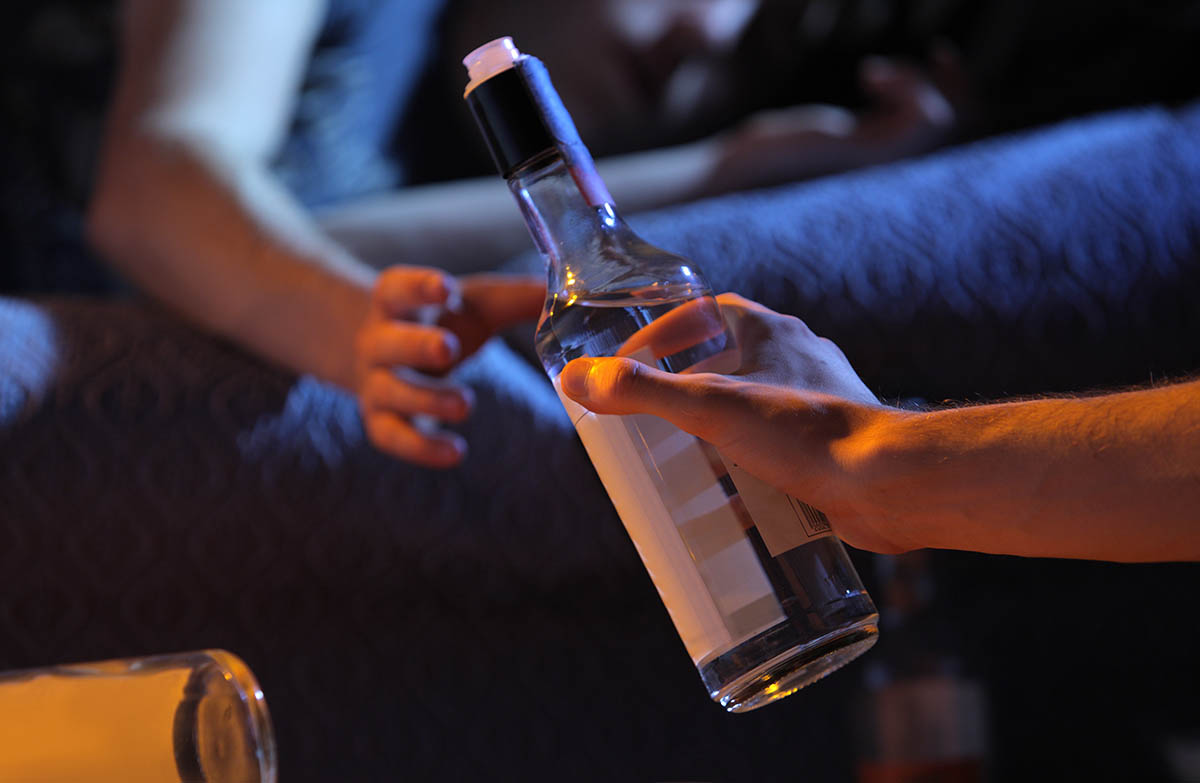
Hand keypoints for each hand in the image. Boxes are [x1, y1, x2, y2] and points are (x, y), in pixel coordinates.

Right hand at [355, 268, 542, 466]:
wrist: (384, 353)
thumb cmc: (443, 321)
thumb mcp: (475, 305)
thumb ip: (516, 298)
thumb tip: (576, 291)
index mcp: (398, 302)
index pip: (397, 287)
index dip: (418, 287)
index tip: (446, 289)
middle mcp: (377, 341)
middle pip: (386, 342)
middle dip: (415, 345)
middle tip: (448, 350)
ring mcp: (375, 383)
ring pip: (389, 392)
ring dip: (426, 400)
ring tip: (464, 405)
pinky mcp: (380, 420)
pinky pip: (392, 436)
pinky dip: (421, 447)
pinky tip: (454, 453)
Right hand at [558, 294, 914, 552]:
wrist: (890, 485)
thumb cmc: (806, 434)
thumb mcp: (709, 407)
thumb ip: (640, 392)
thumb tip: (577, 380)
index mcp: (769, 332)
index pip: (705, 313)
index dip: (662, 334)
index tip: (630, 367)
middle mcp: (798, 358)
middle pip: (726, 363)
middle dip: (684, 392)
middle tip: (647, 424)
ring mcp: (819, 402)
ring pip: (753, 410)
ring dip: (715, 434)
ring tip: (679, 465)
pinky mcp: (833, 446)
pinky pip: (778, 451)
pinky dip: (748, 471)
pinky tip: (729, 502)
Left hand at [706, 48, 962, 192]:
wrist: (739, 173)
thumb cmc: (777, 154)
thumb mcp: (832, 132)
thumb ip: (869, 122)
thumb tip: (888, 91)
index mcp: (888, 169)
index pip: (950, 138)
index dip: (960, 92)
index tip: (941, 54)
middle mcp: (891, 173)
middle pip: (957, 129)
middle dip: (957, 83)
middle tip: (937, 52)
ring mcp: (879, 166)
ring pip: (939, 119)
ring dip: (916, 81)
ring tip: (874, 74)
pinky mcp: (863, 154)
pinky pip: (914, 119)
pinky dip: (904, 85)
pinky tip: (868, 76)